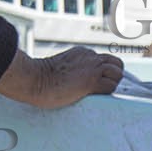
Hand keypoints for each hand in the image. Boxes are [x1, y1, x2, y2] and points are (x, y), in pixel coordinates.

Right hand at [0, 48, 123, 108]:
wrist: (33, 79)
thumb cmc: (40, 78)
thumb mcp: (60, 67)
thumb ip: (73, 70)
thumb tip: (76, 82)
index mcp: (83, 53)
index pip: (104, 59)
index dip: (106, 71)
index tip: (100, 80)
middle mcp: (90, 57)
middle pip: (117, 64)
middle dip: (115, 76)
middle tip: (105, 87)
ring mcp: (93, 68)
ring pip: (118, 74)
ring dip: (113, 84)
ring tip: (100, 93)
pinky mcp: (92, 81)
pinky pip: (112, 87)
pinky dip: (108, 93)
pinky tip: (97, 97)